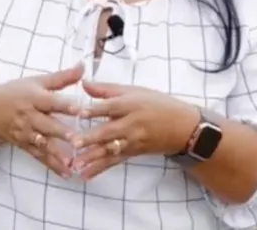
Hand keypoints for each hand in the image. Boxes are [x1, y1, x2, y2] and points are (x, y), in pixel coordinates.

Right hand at [0, 63, 83, 177]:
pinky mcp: (24, 145)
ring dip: (57, 153)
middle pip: (47, 125)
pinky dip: (52, 165)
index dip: (66, 105)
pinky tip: (66, 173)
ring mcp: (26, 133)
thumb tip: (83, 66)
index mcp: (34, 98)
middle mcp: (30, 116)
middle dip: (61, 133)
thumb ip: (62, 77)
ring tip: (72, 162)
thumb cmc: (16, 92)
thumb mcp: (37, 81)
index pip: (51, 101)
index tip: (81, 110)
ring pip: (43, 144)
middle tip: (77, 139)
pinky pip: (39, 156)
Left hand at [70, 81, 199, 179]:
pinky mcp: (132, 153)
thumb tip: (84, 82)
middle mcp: (131, 125)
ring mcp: (132, 141)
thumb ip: (107, 89)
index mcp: (131, 105)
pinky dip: (100, 169)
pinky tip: (85, 174)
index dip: (95, 109)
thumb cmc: (157, 104)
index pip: (111, 107)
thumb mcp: (134, 91)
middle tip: (73, 142)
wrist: (183, 127)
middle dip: (91, 138)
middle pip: (109, 131)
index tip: (79, 112)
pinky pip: (115, 161)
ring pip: (110, 150)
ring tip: (76, 163)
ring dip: (93, 157)